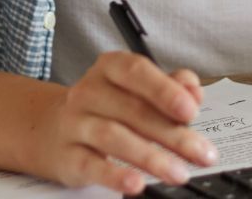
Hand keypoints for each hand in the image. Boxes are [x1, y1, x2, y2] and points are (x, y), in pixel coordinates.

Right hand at [28, 51, 217, 193]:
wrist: (49, 128)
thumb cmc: (105, 106)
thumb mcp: (136, 90)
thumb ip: (170, 87)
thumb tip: (194, 92)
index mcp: (110, 68)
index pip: (137, 72)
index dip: (165, 91)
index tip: (191, 111)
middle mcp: (90, 91)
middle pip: (134, 111)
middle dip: (174, 134)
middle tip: (201, 153)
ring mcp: (75, 123)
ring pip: (113, 137)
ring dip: (151, 157)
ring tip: (178, 173)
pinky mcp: (67, 156)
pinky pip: (91, 165)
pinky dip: (115, 175)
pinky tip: (136, 184)